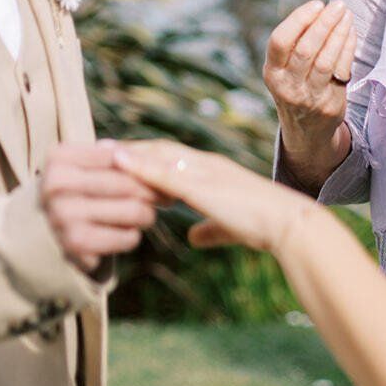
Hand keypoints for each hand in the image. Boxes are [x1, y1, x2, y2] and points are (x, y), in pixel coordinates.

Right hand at [41, 141, 157, 272]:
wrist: (49, 232)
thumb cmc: (81, 191)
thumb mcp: (90, 167)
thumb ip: (121, 158)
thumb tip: (170, 160)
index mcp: (58, 158)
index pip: (119, 157)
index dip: (148, 164)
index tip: (172, 170)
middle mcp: (55, 185)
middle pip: (128, 184)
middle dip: (154, 191)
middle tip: (168, 196)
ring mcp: (62, 216)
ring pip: (134, 211)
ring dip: (146, 215)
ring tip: (144, 214)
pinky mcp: (75, 245)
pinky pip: (128, 237)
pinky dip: (132, 236)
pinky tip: (124, 233)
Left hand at [115, 140, 311, 253]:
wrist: (285, 223)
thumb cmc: (263, 226)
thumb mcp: (228, 227)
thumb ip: (209, 230)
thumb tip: (192, 237)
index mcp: (213, 171)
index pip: (173, 157)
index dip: (148, 155)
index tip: (123, 156)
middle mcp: (205, 164)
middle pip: (161, 149)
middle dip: (132, 148)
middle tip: (101, 148)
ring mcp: (202, 172)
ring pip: (158, 156)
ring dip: (129, 152)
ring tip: (100, 152)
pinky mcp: (199, 185)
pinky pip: (163, 172)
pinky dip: (139, 165)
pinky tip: (118, 163)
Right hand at [263, 0, 355, 139]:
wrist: (306, 130)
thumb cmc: (296, 86)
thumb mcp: (283, 70)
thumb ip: (295, 44)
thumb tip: (322, 10)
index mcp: (272, 73)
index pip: (280, 41)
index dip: (299, 20)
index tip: (317, 4)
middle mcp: (287, 87)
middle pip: (306, 49)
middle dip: (324, 23)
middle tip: (338, 6)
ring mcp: (309, 98)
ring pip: (326, 61)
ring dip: (339, 34)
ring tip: (347, 16)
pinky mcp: (330, 105)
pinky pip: (341, 71)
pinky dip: (348, 49)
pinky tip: (351, 33)